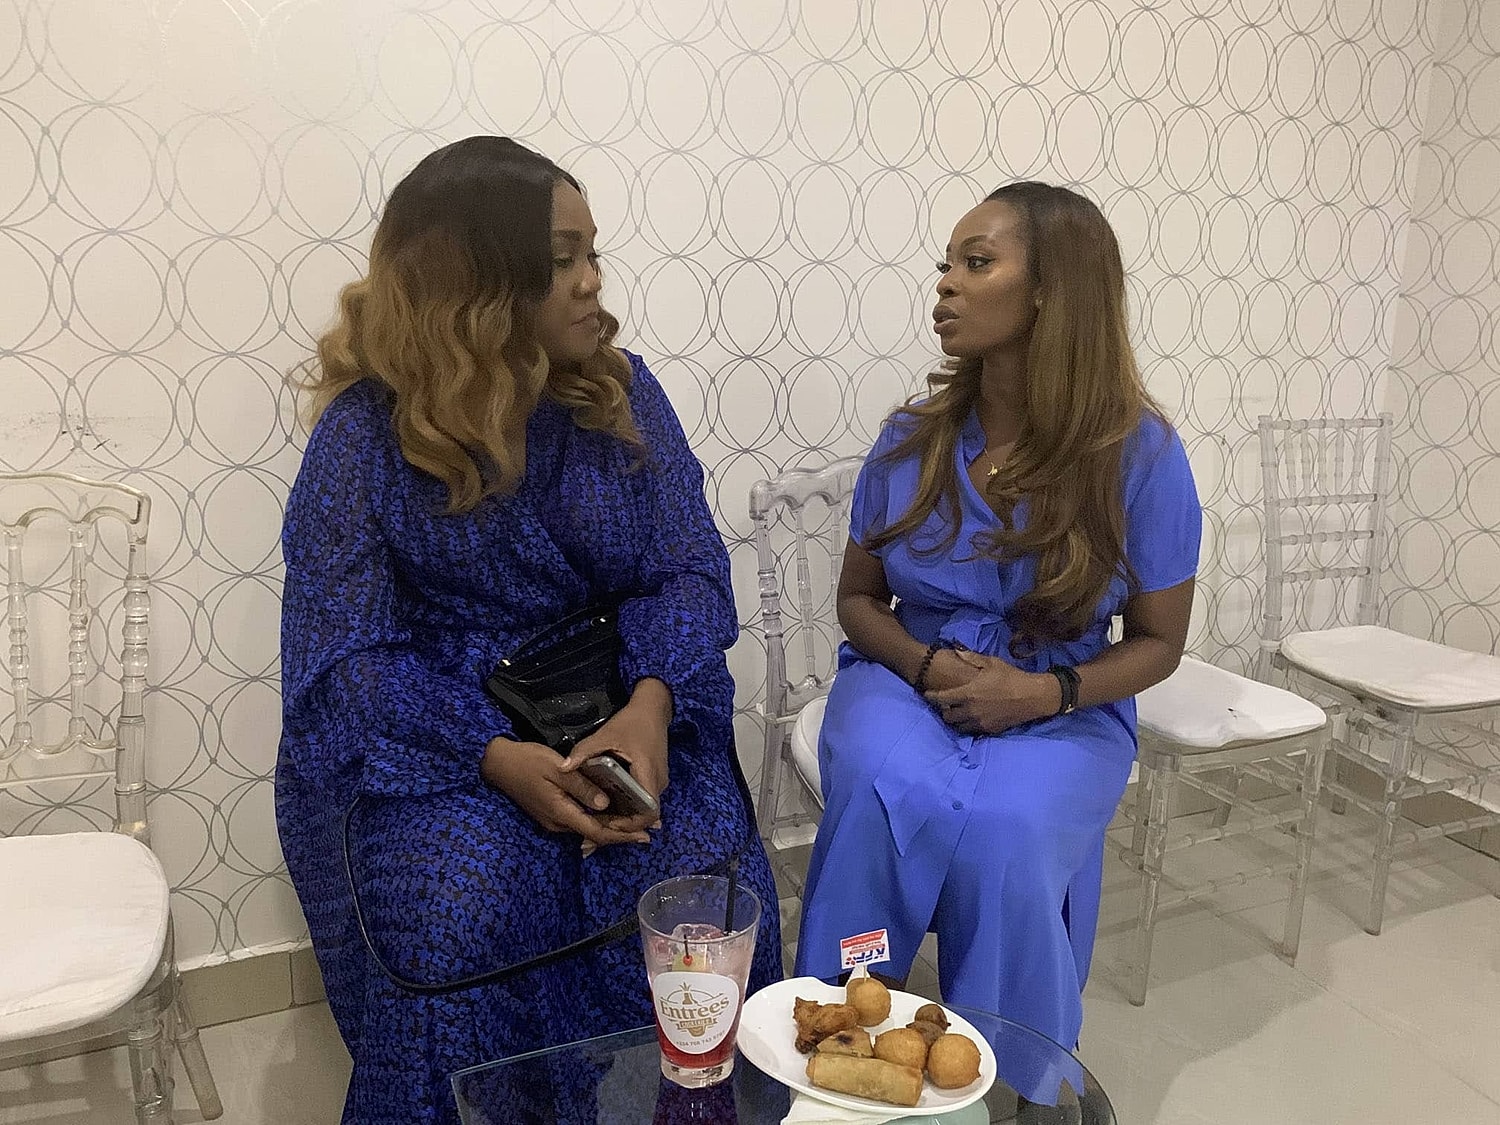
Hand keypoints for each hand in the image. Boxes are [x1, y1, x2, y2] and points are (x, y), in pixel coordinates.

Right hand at [480, 738, 651, 847]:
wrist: (498, 763)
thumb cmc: (527, 762)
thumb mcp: (557, 769)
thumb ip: (581, 787)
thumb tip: (605, 805)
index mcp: (561, 813)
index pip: (597, 833)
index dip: (622, 836)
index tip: (644, 835)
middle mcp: (558, 823)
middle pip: (595, 834)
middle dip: (621, 833)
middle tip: (648, 829)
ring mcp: (553, 820)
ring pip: (587, 828)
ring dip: (611, 826)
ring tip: (635, 820)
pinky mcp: (551, 812)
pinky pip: (579, 820)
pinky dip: (597, 819)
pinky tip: (611, 811)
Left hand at [559, 678, 671, 837]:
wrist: (653, 709)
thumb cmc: (631, 722)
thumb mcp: (605, 735)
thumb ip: (584, 752)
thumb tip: (562, 768)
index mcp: (648, 774)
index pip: (648, 812)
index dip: (630, 824)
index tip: (607, 823)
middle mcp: (657, 784)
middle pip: (643, 816)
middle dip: (620, 826)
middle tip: (594, 830)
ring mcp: (657, 783)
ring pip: (641, 809)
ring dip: (622, 818)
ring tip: (597, 822)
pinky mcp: (653, 780)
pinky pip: (640, 800)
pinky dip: (626, 808)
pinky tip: (606, 808)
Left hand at [924, 650, 1059, 735]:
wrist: (1033, 696)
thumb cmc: (1011, 677)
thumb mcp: (990, 663)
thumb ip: (970, 657)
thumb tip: (955, 649)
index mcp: (967, 693)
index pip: (940, 699)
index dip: (931, 697)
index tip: (927, 694)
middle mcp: (971, 711)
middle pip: (947, 717)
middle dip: (944, 711)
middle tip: (947, 705)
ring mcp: (980, 722)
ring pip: (959, 727)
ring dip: (956, 720)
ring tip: (959, 713)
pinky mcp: (990, 730)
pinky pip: (973, 731)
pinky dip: (970, 725)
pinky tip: (973, 718)